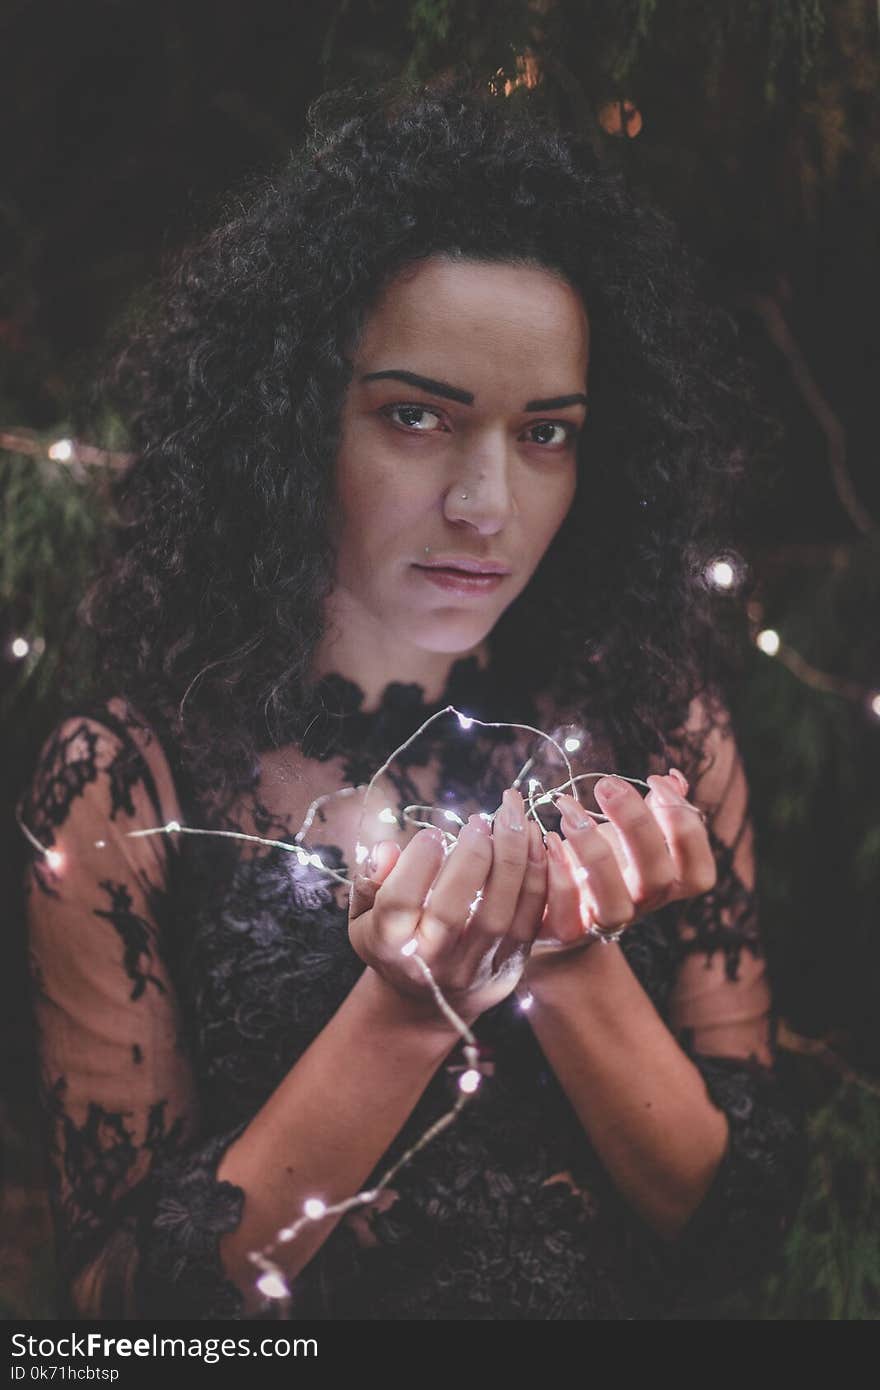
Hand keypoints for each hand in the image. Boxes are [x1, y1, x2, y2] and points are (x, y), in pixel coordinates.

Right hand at [349, 787, 547, 1028]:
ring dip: (511, 860)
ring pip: (498, 915)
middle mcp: (431, 961)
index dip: (417, 864)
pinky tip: (535, 841)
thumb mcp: (364, 915)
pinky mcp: (509, 966)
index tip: (432, 833)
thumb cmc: (393, 941)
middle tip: (479, 820)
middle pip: (452, 911)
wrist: (425, 1001)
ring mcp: (474, 967)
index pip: (400, 902)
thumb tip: (387, 848)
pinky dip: (536, 878)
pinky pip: (529, 920)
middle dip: (470, 858)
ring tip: (512, 818)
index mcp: (389, 943)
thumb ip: (370, 879)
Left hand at [527, 769, 716, 964]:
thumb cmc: (604, 864)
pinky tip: (550, 840)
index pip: (698, 872)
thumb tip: (673, 778)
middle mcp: (642, 905)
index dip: (685, 827)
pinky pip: (566, 913)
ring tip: (568, 808)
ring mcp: (606, 922)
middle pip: (657, 878)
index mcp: (667, 883)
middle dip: (636, 825)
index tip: (655, 780)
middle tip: (607, 784)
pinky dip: (558, 874)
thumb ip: (654, 809)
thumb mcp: (629, 835)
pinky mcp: (567, 930)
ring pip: (614, 904)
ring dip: (592, 851)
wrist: (561, 914)